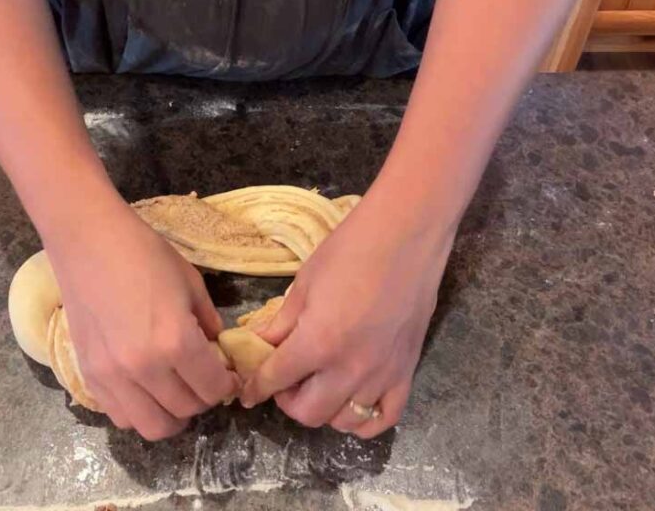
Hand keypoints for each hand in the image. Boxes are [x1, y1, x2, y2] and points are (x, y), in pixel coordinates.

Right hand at [45, 203, 237, 440]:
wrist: (88, 240)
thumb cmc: (144, 253)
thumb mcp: (191, 284)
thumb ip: (208, 323)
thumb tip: (217, 351)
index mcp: (176, 342)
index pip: (213, 389)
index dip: (227, 385)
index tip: (227, 376)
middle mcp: (144, 368)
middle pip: (186, 411)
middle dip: (203, 399)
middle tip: (203, 380)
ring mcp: (112, 376)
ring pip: (152, 426)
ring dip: (171, 414)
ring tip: (175, 391)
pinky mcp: (89, 375)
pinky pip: (120, 416)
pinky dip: (140, 411)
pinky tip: (146, 389)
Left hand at [240, 194, 453, 437]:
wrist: (407, 234)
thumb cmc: (351, 249)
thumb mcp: (304, 284)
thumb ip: (280, 324)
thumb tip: (256, 347)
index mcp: (318, 343)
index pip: (274, 381)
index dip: (254, 388)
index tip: (247, 392)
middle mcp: (350, 368)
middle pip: (308, 413)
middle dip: (288, 401)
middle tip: (286, 380)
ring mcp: (382, 374)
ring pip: (343, 421)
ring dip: (324, 409)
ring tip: (319, 385)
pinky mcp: (407, 371)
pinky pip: (384, 418)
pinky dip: (364, 420)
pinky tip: (352, 399)